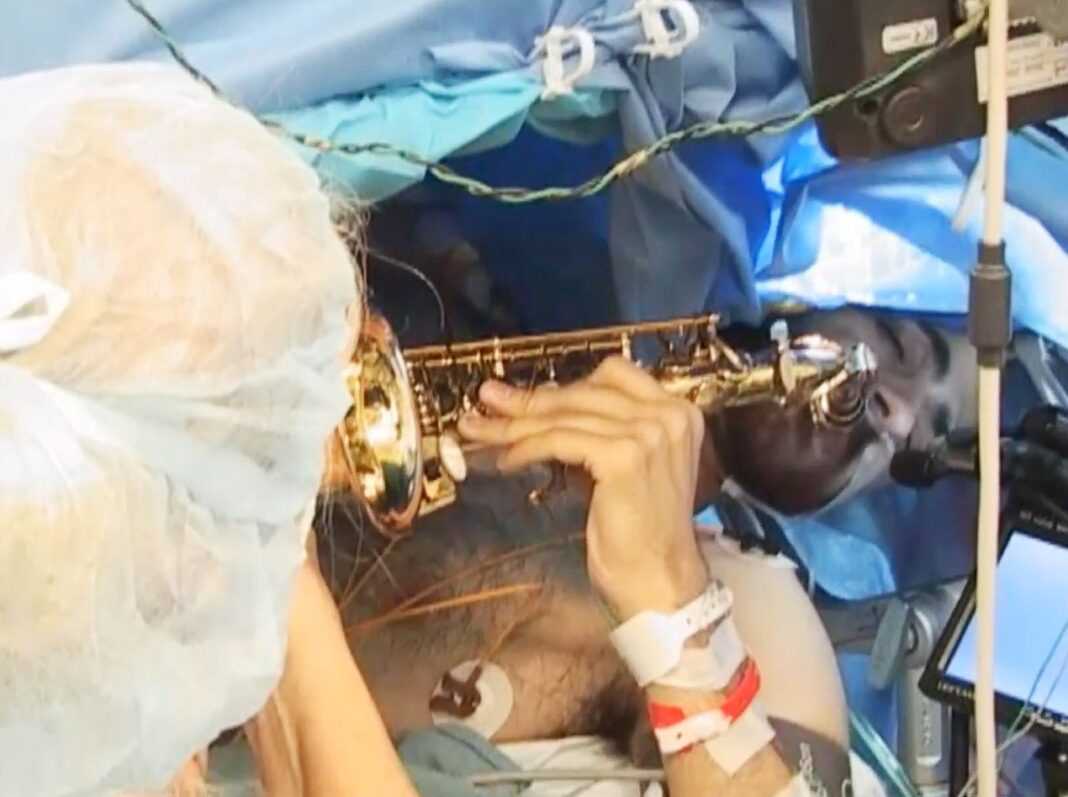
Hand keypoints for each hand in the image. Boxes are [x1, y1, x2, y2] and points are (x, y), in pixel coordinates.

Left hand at [457, 356, 708, 620]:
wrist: (661, 583)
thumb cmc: (641, 535)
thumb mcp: (623, 468)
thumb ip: (598, 433)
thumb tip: (542, 405)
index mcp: (678, 412)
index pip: (613, 374)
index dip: (565, 384)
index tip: (526, 394)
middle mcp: (670, 415)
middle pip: (583, 391)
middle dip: (528, 399)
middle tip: (487, 401)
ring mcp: (650, 433)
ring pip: (565, 416)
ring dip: (516, 423)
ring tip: (481, 431)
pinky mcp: (625, 456)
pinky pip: (560, 440)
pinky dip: (527, 447)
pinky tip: (507, 460)